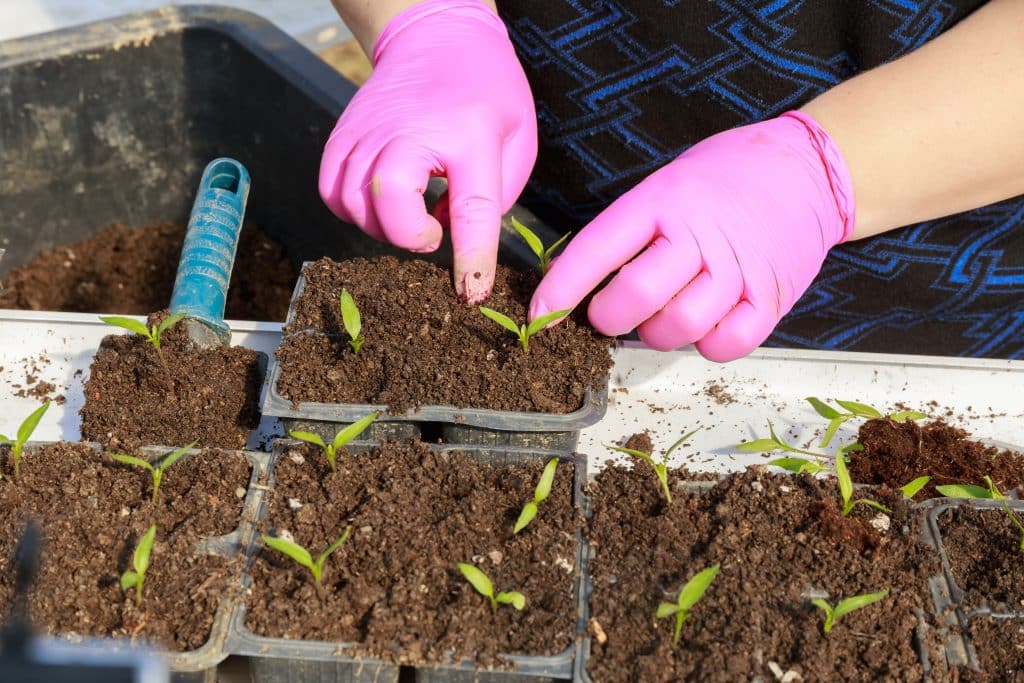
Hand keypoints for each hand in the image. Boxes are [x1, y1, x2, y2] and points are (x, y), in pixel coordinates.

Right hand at [319, 0, 536, 302]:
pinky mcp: (343, 133)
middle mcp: (410, 130)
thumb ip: (495, 197)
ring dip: (381, 227)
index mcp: (469, 133)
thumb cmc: (487, 91)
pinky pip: (331, 190)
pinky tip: (380, 204)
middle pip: (388, 199)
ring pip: (353, 202)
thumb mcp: (517, 138)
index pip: (470, 208)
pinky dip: (352, 211)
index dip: (470, 257)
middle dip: (409, 236)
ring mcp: (368, 130)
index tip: (470, 292)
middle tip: (432, 232)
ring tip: (409, 215)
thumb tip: (458, 242)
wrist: (437, 34)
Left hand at [529, 112, 854, 361]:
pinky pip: (725, 345)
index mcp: (663, 200)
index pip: (598, 249)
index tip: (540, 312)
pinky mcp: (770, 298)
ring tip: (662, 313)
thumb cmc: (726, 176)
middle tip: (609, 312)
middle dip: (608, 317)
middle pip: (637, 297)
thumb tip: (577, 278)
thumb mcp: (669, 181)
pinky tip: (705, 323)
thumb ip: (630, 228)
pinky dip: (706, 344)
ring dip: (656, 333)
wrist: (809, 168)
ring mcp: (737, 269)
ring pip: (677, 328)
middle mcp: (698, 235)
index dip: (562, 288)